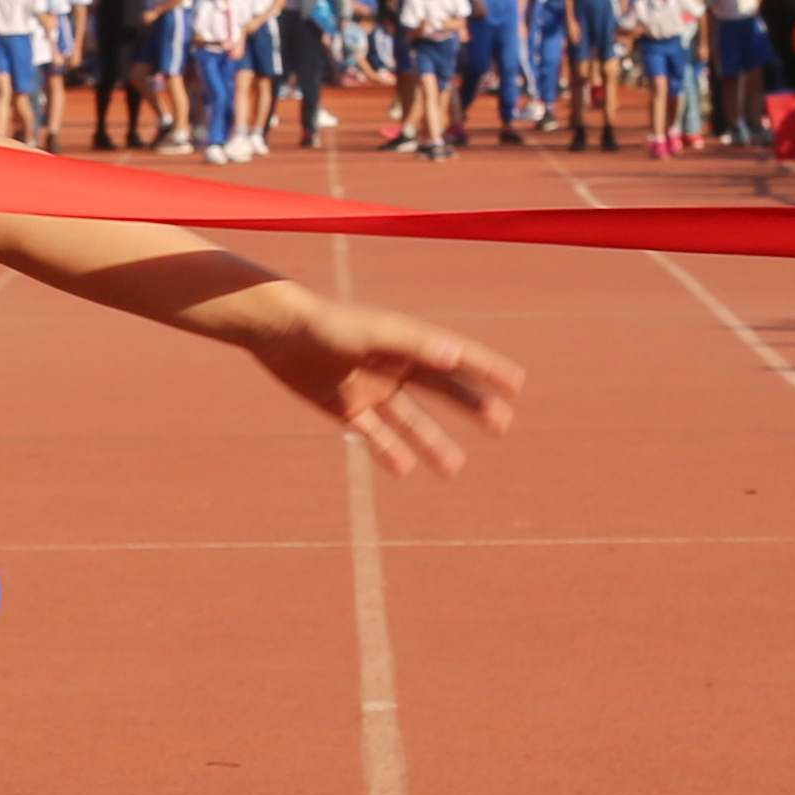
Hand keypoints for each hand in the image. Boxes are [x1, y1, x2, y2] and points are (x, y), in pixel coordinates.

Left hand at [250, 296, 525, 474]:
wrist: (276, 332)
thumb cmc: (325, 324)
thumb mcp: (372, 333)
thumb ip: (413, 344)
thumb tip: (457, 357)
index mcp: (407, 342)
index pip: (458, 357)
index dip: (488, 370)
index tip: (518, 384)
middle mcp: (394, 366)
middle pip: (443, 390)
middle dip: (473, 406)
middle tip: (502, 425)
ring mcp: (371, 388)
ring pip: (410, 421)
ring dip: (433, 442)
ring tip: (454, 468)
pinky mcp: (344, 407)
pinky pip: (374, 435)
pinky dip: (389, 452)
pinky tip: (406, 470)